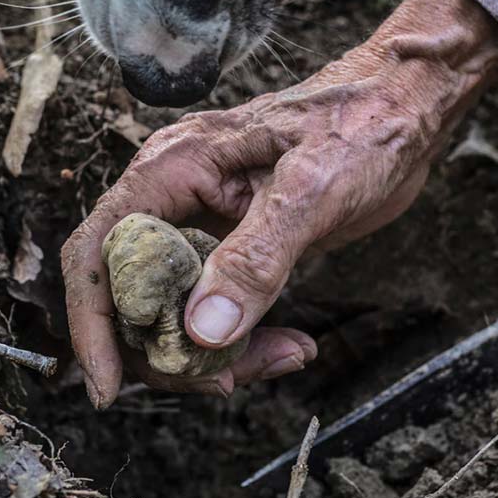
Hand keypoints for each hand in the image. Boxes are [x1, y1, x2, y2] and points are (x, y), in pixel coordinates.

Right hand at [62, 0, 497, 407]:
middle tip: (229, 381)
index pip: (98, 252)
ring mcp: (200, 223)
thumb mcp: (313, 190)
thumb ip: (257, 258)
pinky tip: (292, 345)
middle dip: (169, 352)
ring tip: (283, 357)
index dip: (92, 324)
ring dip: (212, 354)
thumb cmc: (363, 126)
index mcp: (172, 169)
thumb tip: (203, 332)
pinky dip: (241, 340)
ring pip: (172, 311)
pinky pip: (211, 307)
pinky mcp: (231, 245)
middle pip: (130, 296)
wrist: (405, 110)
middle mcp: (173, 196)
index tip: (110, 387)